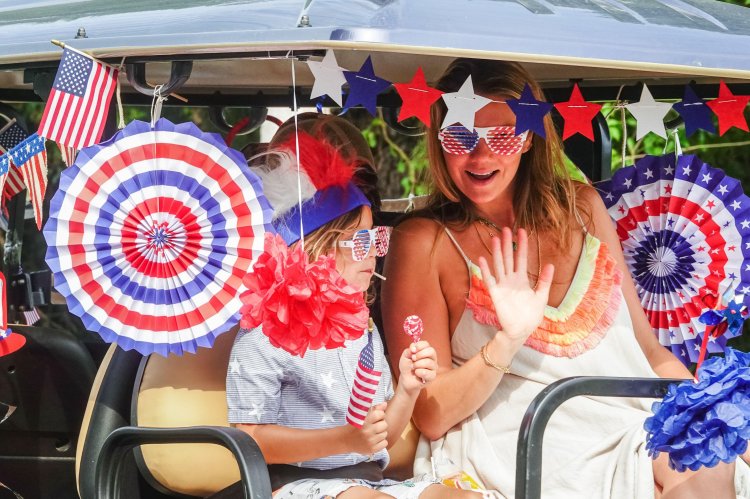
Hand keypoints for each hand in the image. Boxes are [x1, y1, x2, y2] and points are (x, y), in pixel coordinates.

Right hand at [347, 402, 387, 454]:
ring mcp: (370, 441)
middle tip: (374, 426)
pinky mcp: (372, 449)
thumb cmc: (355, 426)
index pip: (380, 414)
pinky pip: (385, 443)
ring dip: (381, 433)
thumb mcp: (361, 415)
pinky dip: (381, 441)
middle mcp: (367, 431)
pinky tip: (374, 440)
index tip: (375, 417)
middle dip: (380, 424)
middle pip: (385, 424)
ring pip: (385, 434)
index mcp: (364, 421)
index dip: (380, 415)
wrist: (345, 440)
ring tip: (373, 433)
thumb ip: (374, 409)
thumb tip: (385, 404)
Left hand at [398, 340, 437, 393]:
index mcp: (425, 351)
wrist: (405, 379)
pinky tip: (416, 373)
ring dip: (417, 364)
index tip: (412, 350)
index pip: (426, 344)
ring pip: (429, 362)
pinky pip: (427, 372)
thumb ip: (408, 351)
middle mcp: (432, 358)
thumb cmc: (407, 366)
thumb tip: (413, 348)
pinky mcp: (432, 376)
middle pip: (431, 351)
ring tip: (413, 367)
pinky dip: (419, 372)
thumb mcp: (405, 357)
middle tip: (413, 359)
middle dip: (420, 354)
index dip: (419, 346)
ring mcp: (433, 367)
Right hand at [477, 228, 553, 351]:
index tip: (522, 231)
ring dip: (496, 252)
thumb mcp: (541, 296)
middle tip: (505, 228)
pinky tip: (482, 259)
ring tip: (494, 238)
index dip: (521, 245)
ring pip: (499, 265)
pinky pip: (489, 280)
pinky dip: (485, 270)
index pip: (521, 258)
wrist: (521, 331)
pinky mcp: (496, 294)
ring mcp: (502, 286)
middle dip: (507, 244)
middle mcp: (511, 280)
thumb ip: (544, 281)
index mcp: (522, 280)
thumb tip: (550, 265)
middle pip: (508, 258)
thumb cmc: (530, 315)